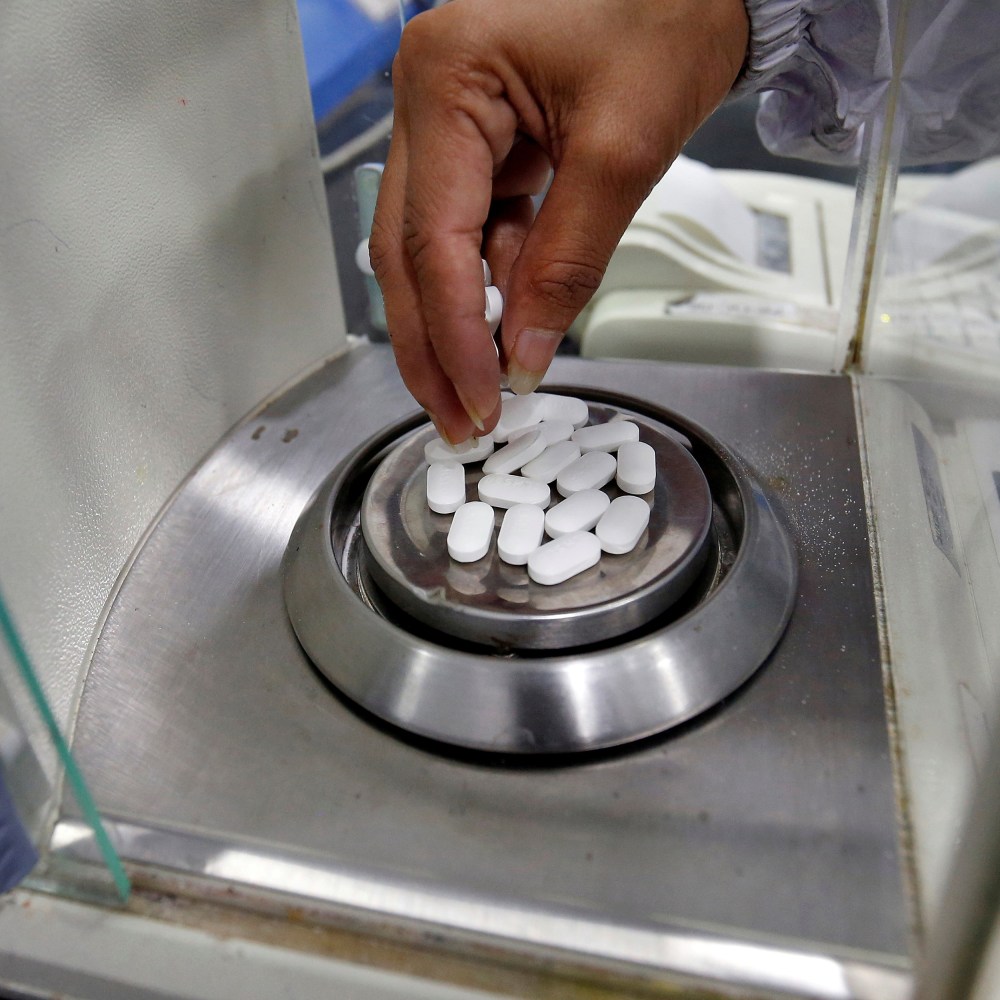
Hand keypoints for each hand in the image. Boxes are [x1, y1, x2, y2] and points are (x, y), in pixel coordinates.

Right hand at [369, 0, 747, 442]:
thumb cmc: (667, 17)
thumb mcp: (622, 152)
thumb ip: (566, 264)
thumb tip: (521, 355)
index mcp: (445, 80)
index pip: (432, 240)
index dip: (454, 335)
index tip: (480, 400)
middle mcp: (425, 99)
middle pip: (407, 253)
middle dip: (434, 346)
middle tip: (459, 419)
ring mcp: (446, 121)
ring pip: (431, 250)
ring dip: (459, 323)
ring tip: (485, 389)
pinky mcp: (477, 143)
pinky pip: (472, 230)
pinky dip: (493, 282)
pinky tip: (511, 324)